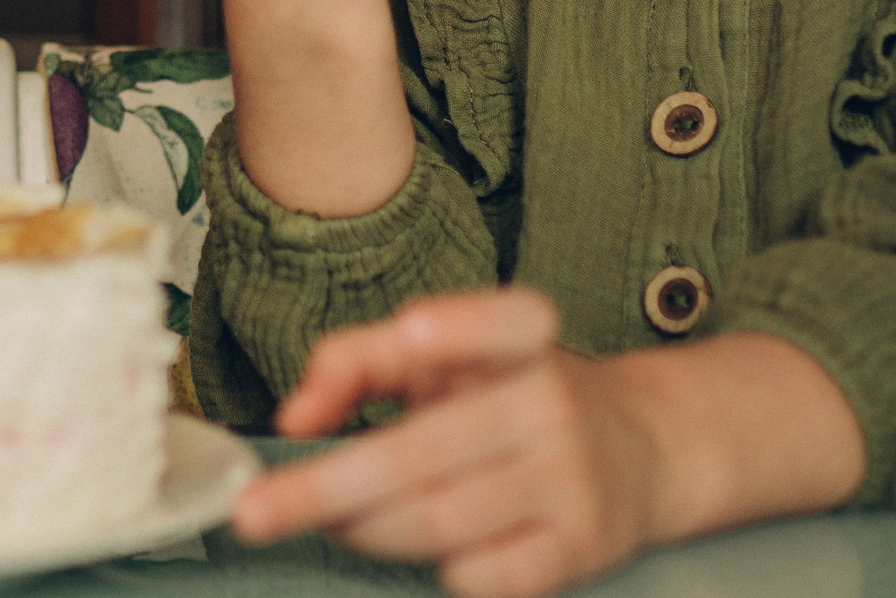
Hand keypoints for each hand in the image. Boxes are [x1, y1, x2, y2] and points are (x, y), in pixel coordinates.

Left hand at [230, 287, 661, 597]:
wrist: (642, 449)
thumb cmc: (507, 394)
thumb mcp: (442, 354)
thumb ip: (356, 361)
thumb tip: (295, 417)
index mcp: (520, 338)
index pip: (501, 322)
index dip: (459, 326)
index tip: (416, 331)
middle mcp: (550, 402)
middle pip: (420, 453)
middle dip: (325, 488)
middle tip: (254, 511)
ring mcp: (571, 478)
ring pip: (436, 520)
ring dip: (363, 529)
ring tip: (333, 519)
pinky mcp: (584, 545)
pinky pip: (486, 575)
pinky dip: (443, 570)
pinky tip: (432, 550)